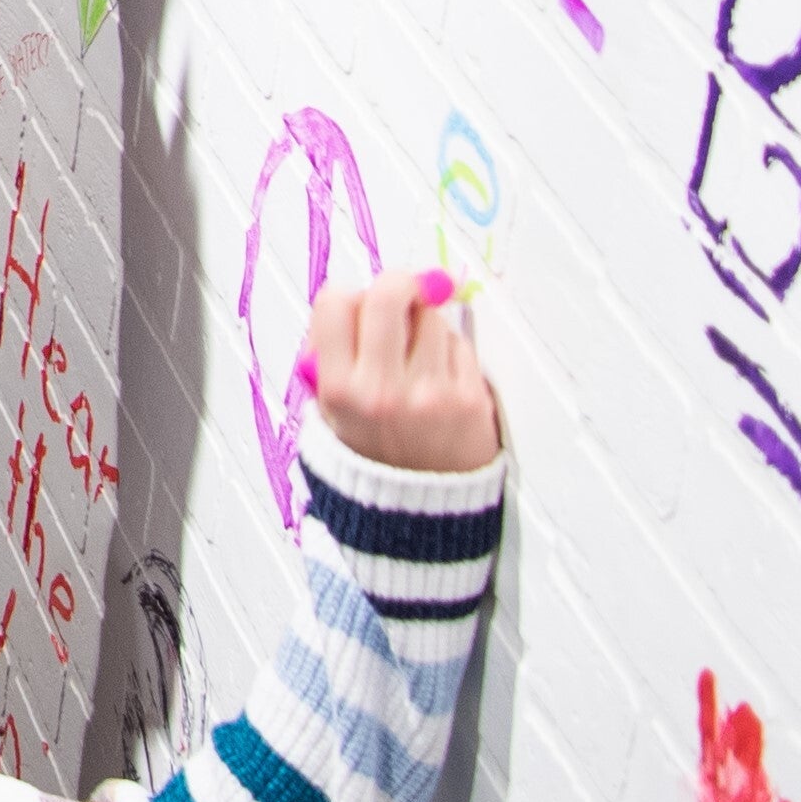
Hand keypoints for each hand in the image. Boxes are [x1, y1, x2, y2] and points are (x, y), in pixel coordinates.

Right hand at [297, 270, 504, 472]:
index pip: (335, 303)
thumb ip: (333, 356)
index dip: (346, 297)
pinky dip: (450, 351)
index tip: (356, 308)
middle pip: (390, 294)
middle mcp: (384, 388)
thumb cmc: (372, 456)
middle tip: (401, 294)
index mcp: (339, 390)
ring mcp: (431, 392)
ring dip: (425, 323)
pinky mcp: (470, 398)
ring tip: (417, 356)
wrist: (419, 517)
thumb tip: (359, 297)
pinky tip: (440, 377)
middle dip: (397, 284)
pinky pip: (461, 345)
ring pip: (432, 316)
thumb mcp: (330, 412)